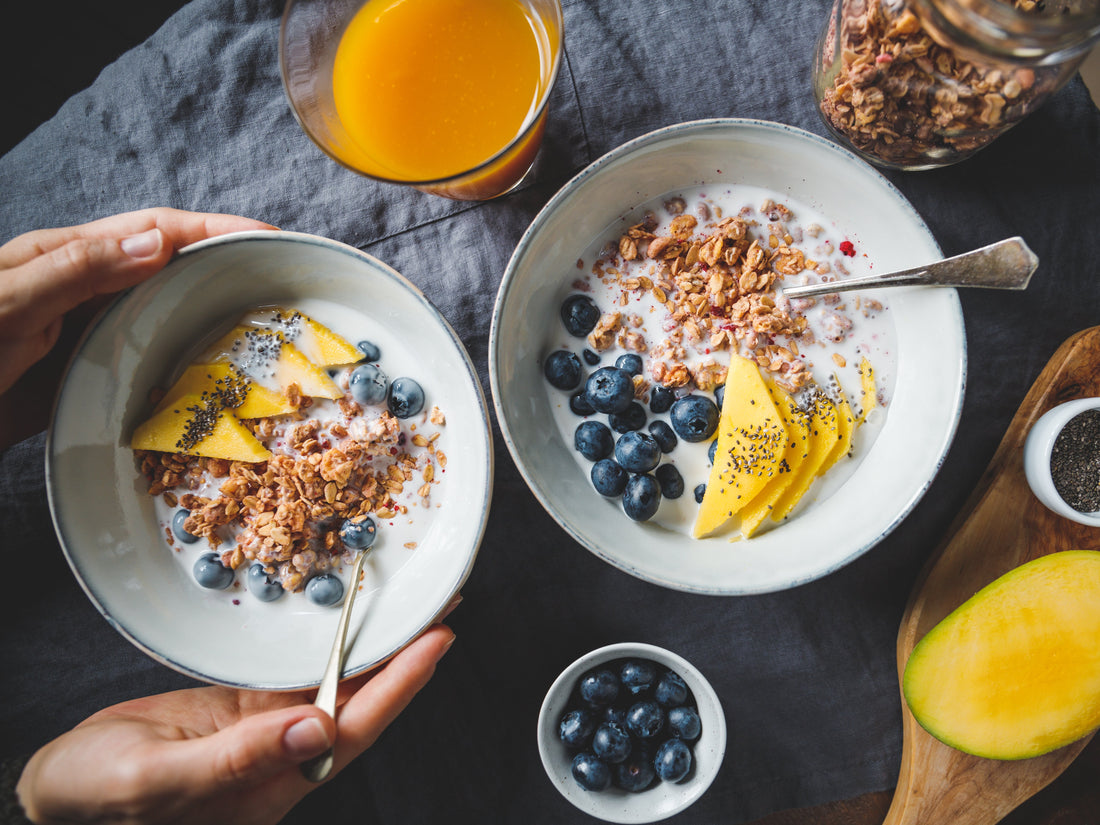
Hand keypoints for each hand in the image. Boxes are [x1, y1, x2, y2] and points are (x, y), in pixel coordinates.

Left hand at [0, 207, 274, 398]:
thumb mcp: (7, 305)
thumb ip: (78, 271)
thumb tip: (161, 242)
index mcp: (66, 258)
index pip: (156, 231)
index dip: (216, 229)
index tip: (272, 239)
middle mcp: (84, 291)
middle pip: (170, 269)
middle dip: (229, 269)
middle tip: (285, 288)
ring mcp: (86, 336)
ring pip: (164, 316)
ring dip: (212, 320)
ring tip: (264, 337)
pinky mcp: (84, 379)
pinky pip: (145, 366)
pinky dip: (183, 371)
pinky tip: (208, 388)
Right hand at [16, 623, 454, 824]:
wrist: (60, 793)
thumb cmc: (98, 801)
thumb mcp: (160, 782)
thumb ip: (238, 760)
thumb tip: (314, 729)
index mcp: (276, 781)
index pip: (356, 726)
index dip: (402, 683)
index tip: (438, 640)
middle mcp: (284, 752)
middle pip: (360, 697)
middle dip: (404, 653)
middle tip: (442, 604)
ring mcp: (266, 726)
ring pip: (335, 678)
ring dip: (373, 642)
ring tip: (409, 602)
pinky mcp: (243, 704)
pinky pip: (297, 666)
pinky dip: (326, 640)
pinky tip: (346, 615)